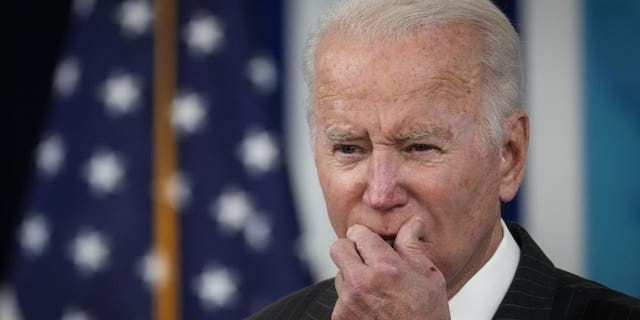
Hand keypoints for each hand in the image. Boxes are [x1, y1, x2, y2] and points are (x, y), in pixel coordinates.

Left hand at [330, 216, 449, 318]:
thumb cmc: (428, 314)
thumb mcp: (429, 277)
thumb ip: (412, 246)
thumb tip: (413, 221)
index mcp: (386, 268)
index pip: (358, 233)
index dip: (365, 236)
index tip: (371, 243)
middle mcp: (362, 283)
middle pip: (338, 249)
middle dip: (351, 250)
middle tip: (367, 261)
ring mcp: (348, 302)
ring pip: (339, 274)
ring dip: (352, 277)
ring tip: (376, 290)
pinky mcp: (341, 318)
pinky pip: (339, 297)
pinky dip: (351, 299)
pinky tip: (371, 306)